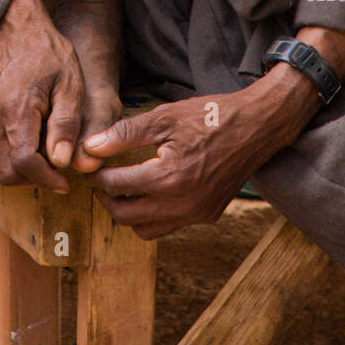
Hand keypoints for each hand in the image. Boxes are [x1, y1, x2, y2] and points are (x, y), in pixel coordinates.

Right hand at [0, 0, 85, 191]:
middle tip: (54, 170)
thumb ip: (66, 124)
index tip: (64, 182)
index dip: (46, 179)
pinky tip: (22, 148)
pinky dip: (1, 162)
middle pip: (6, 172)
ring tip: (40, 161)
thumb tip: (61, 162)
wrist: (17, 32)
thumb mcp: (70, 84)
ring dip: (16, 174)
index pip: (25, 162)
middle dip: (32, 179)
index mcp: (16, 106)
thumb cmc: (49, 56)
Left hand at [82, 73, 317, 239]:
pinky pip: (169, 226)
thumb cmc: (211, 116)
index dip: (96, 175)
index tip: (88, 165)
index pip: (117, 185)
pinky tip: (149, 192)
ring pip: (146, 229)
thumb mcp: (165, 117)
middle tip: (99, 179)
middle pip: (126, 215)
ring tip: (121, 187)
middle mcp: (182, 204)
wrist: (257, 126)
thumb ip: (125, 134)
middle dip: (106, 198)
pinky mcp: (208, 215)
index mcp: (168, 177)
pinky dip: (152, 215)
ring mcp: (197, 213)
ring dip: (128, 212)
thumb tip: (92, 146)